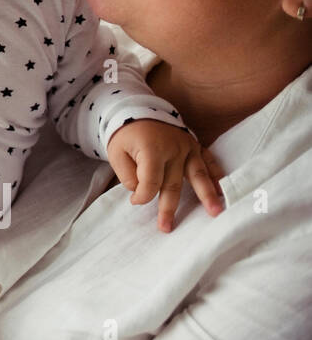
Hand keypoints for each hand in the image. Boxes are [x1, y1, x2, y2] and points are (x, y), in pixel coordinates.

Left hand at [106, 119, 225, 231]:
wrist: (140, 111)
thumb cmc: (127, 136)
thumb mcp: (116, 153)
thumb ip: (127, 174)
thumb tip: (140, 192)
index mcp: (152, 150)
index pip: (151, 181)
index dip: (142, 195)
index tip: (134, 201)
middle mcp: (174, 149)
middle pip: (172, 184)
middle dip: (169, 208)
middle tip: (166, 228)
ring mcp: (187, 147)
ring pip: (198, 175)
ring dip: (206, 195)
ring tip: (215, 212)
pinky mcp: (195, 146)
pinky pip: (208, 161)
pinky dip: (216, 175)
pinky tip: (223, 190)